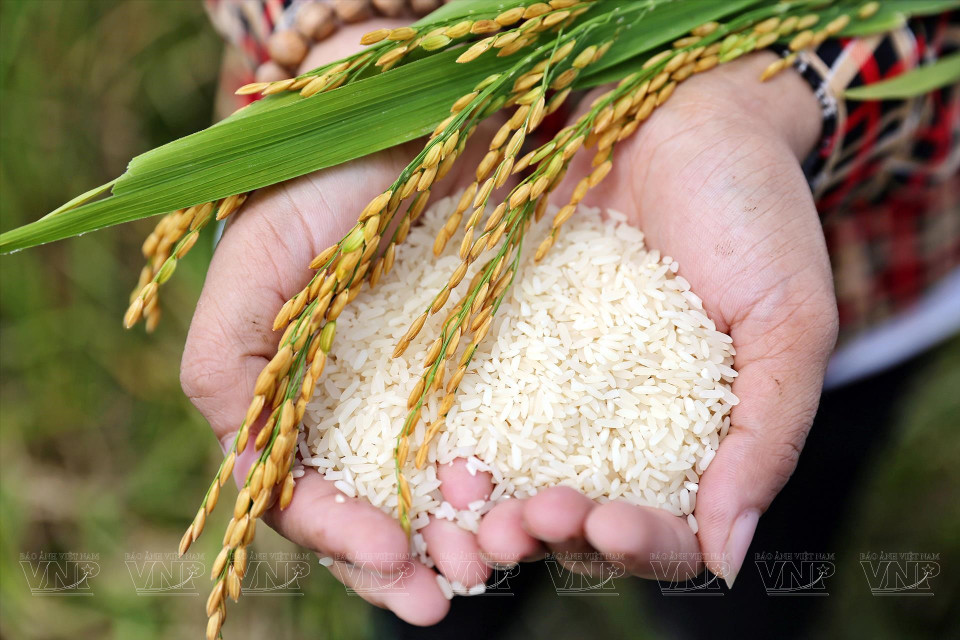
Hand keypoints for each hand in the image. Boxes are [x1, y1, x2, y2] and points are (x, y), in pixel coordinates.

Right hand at [181, 21, 495, 624]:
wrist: (430, 114)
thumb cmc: (334, 176)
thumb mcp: (262, 254)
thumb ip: (229, 356)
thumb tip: (245, 465)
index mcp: (302, 398)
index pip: (305, 496)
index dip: (337, 535)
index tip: (386, 550)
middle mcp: (367, 409)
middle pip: (377, 514)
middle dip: (405, 564)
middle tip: (442, 595)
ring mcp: (436, 395)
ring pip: (444, 494)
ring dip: (465, 541)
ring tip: (496, 559)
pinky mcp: (504, 372)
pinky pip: (511, 444)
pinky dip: (518, 484)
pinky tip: (539, 503)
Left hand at [474, 52, 838, 585]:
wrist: (684, 116)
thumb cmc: (755, 214)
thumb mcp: (787, 320)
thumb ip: (767, 435)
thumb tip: (729, 558)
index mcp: (687, 443)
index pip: (660, 530)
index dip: (634, 544)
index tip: (607, 523)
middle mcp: (611, 430)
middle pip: (574, 518)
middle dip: (546, 535)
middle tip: (519, 525)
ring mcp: (549, 387)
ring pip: (512, 474)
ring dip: (485, 504)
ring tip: (465, 497)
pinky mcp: (499, 336)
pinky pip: (470, 395)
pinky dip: (453, 431)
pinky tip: (435, 445)